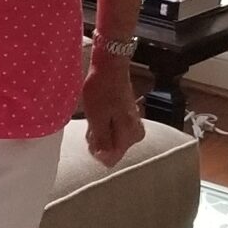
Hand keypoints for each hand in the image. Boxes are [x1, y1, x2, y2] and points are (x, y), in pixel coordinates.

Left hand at [82, 51, 145, 167]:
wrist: (110, 65)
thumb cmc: (102, 89)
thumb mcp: (97, 118)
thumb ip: (103, 141)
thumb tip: (106, 162)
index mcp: (130, 134)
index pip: (111, 159)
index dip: (97, 150)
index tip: (92, 134)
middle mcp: (135, 133)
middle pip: (112, 150)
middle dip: (98, 140)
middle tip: (93, 121)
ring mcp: (133, 124)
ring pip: (111, 140)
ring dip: (99, 131)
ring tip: (95, 114)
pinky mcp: (127, 117)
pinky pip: (113, 130)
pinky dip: (103, 125)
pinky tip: (98, 113)